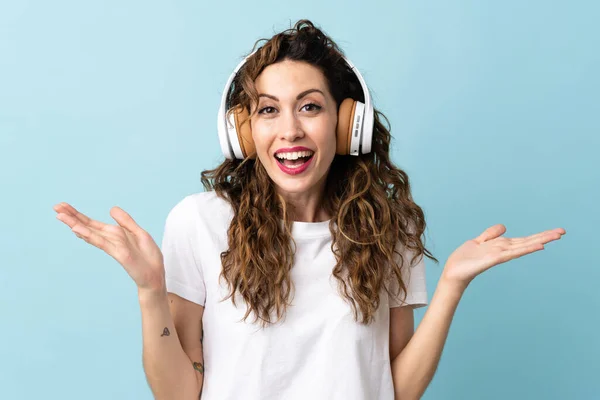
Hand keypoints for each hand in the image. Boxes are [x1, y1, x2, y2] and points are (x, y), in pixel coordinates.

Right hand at [54, 202, 165, 291]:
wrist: (155, 276)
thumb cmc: (148, 257)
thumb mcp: (139, 233)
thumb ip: (126, 221)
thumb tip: (111, 208)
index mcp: (114, 234)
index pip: (92, 223)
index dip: (78, 215)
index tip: (62, 205)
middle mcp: (110, 240)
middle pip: (87, 227)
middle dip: (72, 217)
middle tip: (55, 207)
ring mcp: (113, 247)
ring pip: (91, 233)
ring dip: (75, 224)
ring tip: (60, 216)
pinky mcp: (119, 254)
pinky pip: (102, 243)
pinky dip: (90, 236)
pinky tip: (77, 230)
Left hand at [441, 224, 565, 289]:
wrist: (454, 272)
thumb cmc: (465, 259)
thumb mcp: (479, 241)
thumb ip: (491, 234)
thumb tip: (504, 226)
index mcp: (502, 246)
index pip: (524, 239)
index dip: (539, 235)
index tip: (556, 231)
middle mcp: (504, 250)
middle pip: (528, 242)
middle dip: (545, 236)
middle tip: (563, 231)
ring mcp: (500, 255)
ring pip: (523, 246)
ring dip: (540, 240)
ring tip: (556, 236)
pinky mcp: (494, 259)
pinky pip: (512, 253)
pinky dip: (525, 249)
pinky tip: (538, 246)